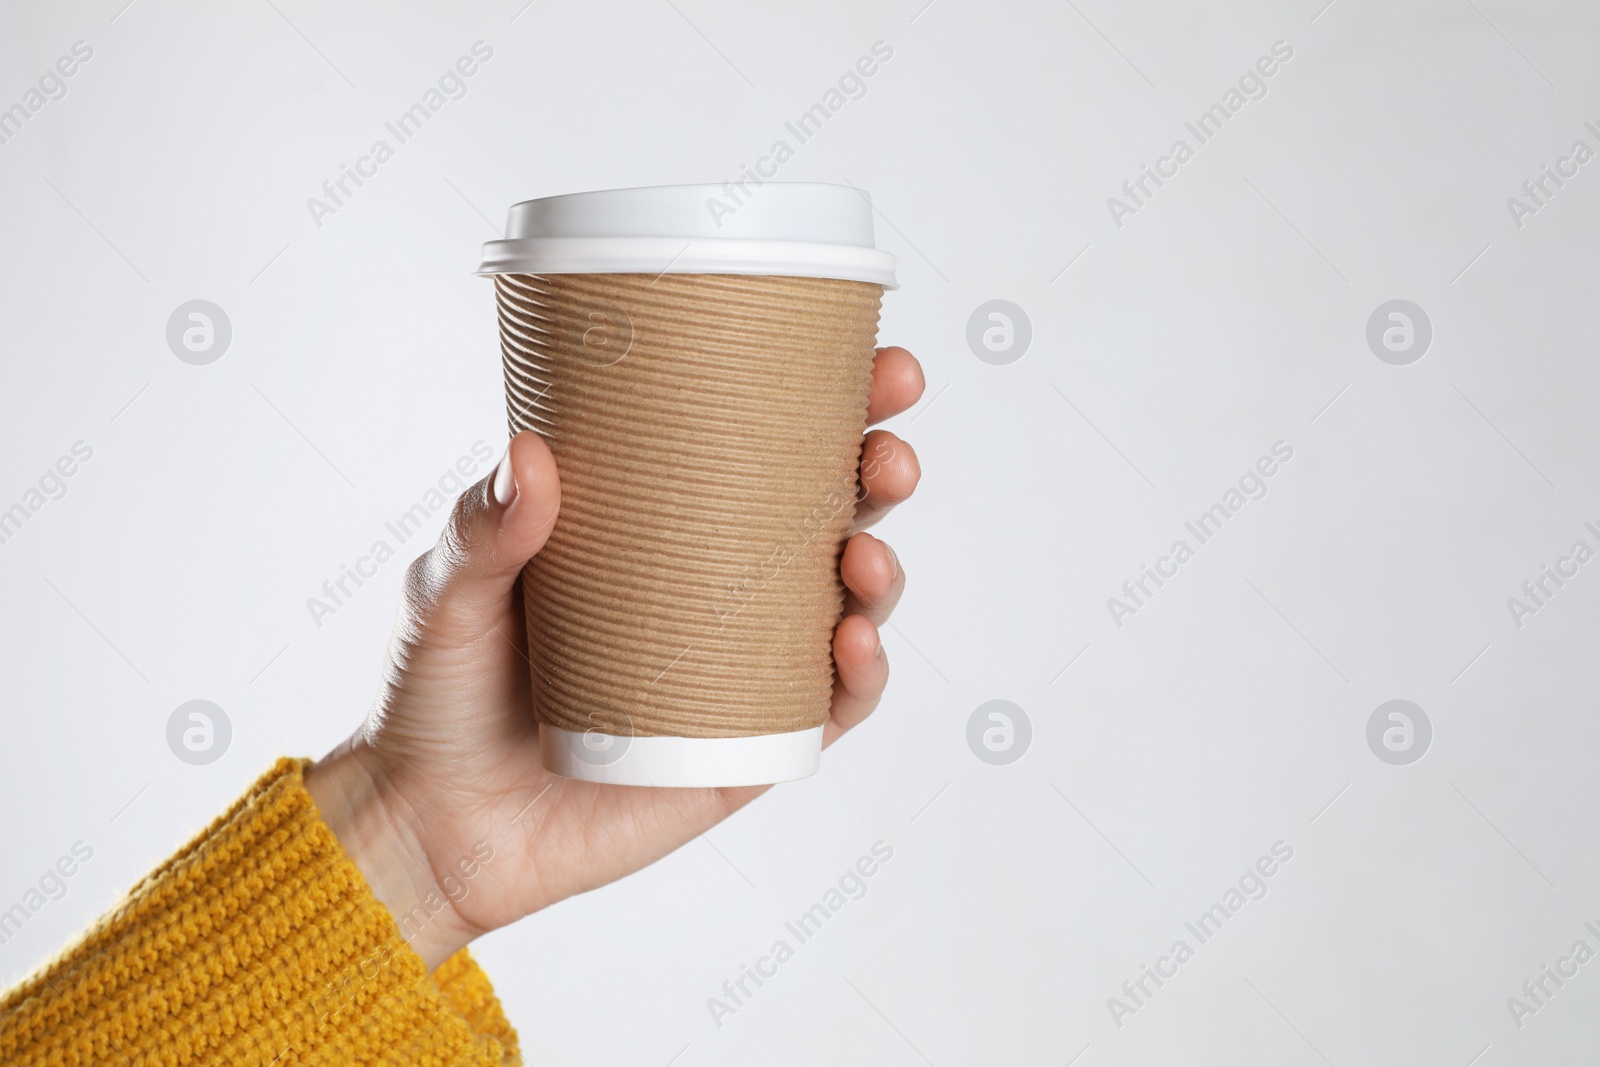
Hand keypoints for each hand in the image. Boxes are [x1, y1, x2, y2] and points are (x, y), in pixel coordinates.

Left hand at [305, 346, 924, 968]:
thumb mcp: (453, 595)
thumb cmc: (440, 698)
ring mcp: (740, 672)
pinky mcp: (747, 751)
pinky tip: (851, 640)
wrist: (432, 832)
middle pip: (828, 516)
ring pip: (846, 606)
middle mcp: (716, 592)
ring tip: (862, 556)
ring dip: (880, 572)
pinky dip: (861, 674)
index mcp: (660, 530)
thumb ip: (486, 531)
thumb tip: (534, 455)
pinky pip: (829, 708)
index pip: (762, 449)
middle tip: (887, 454)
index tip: (877, 362)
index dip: (835, 402)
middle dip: (880, 473)